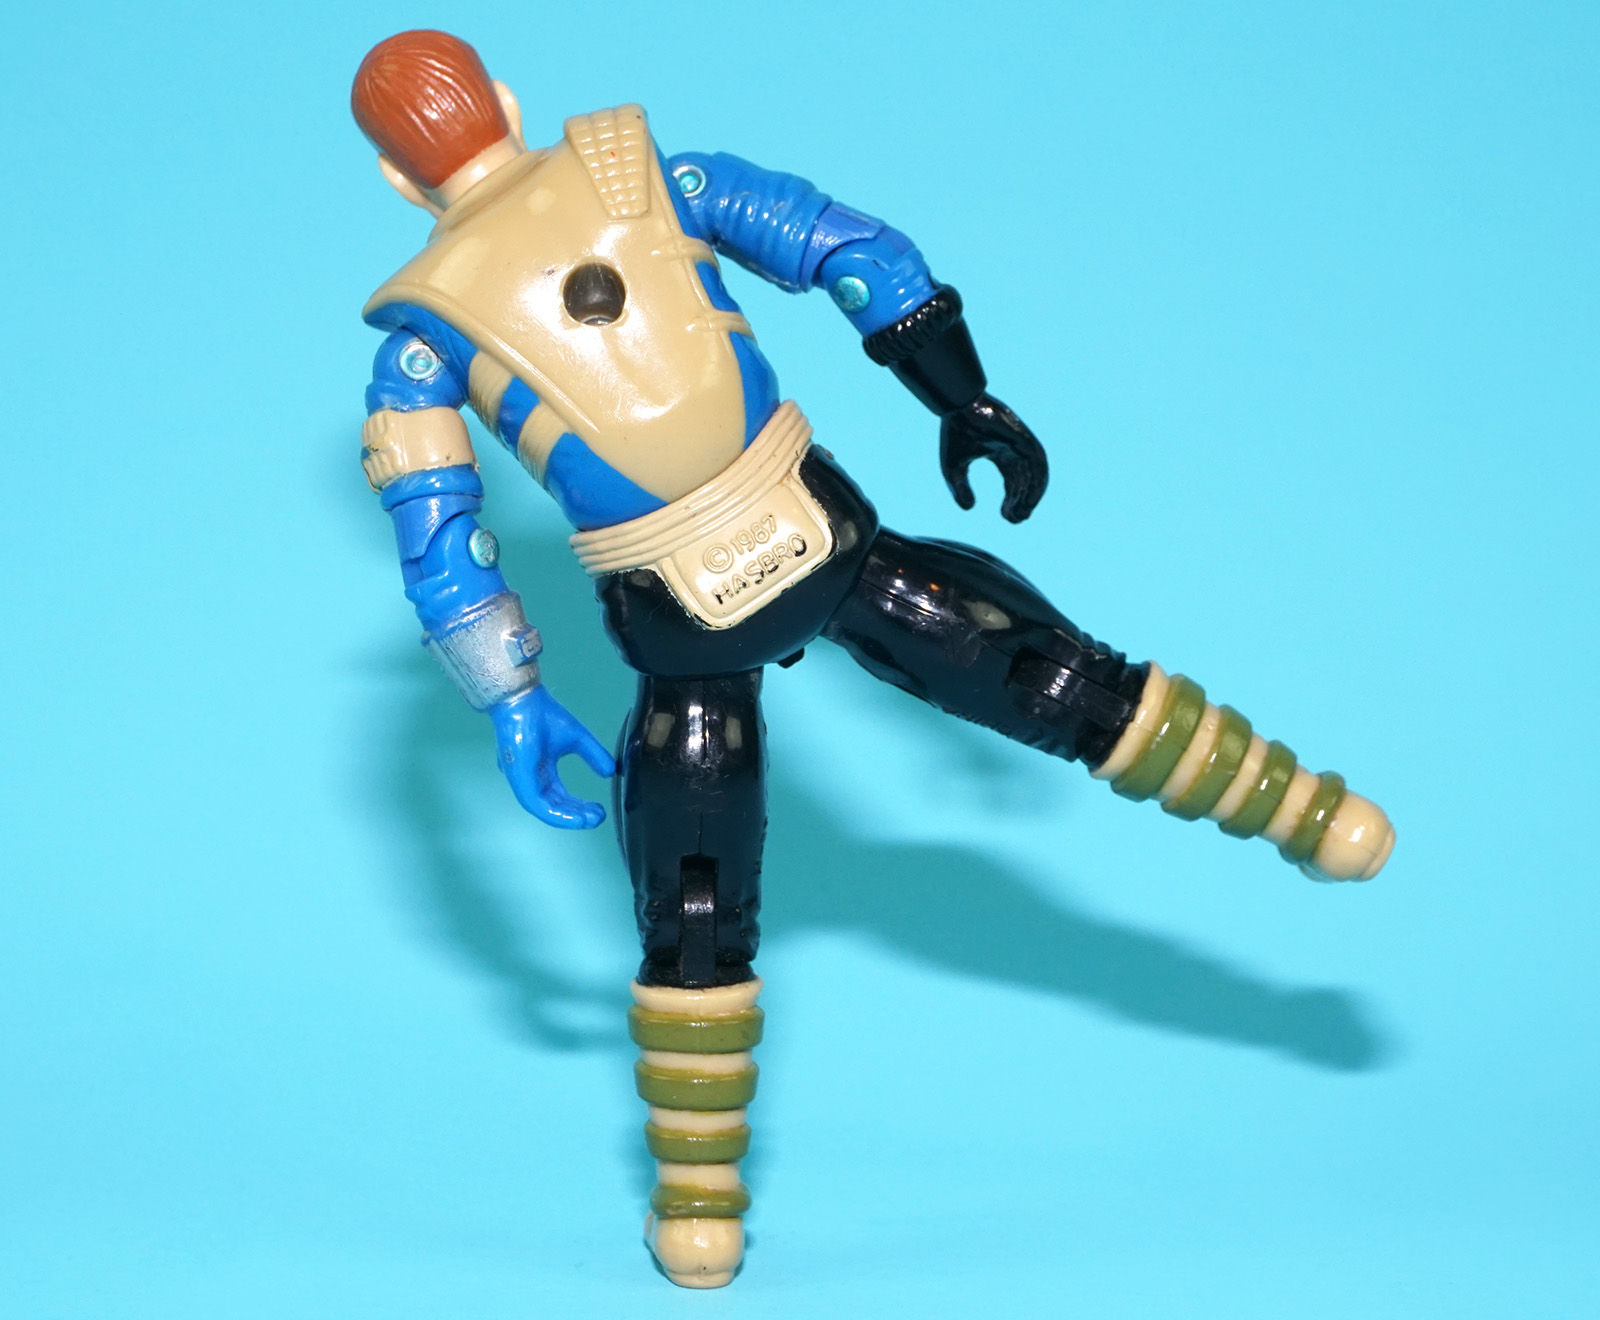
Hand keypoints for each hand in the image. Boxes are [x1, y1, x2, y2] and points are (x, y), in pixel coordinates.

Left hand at [489, 685, 615, 828]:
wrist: (524, 702)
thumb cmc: (543, 715)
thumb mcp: (577, 738)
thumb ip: (593, 755)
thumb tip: (611, 771)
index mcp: (541, 770)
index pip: (559, 796)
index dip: (578, 805)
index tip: (598, 810)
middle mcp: (531, 779)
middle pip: (555, 805)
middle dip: (577, 814)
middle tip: (598, 818)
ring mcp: (523, 781)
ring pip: (546, 810)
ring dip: (569, 818)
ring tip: (590, 821)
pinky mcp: (520, 781)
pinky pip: (538, 805)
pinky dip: (558, 814)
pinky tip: (576, 818)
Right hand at [939, 392, 1049, 522]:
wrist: (958, 408)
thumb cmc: (954, 433)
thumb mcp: (953, 468)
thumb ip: (960, 489)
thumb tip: (969, 508)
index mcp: (999, 454)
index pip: (1012, 482)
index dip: (1011, 502)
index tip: (1007, 517)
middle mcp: (1013, 450)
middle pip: (1025, 482)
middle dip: (1021, 502)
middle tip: (1016, 520)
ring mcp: (1021, 443)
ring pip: (1035, 474)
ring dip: (1032, 495)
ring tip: (1024, 514)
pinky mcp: (1025, 438)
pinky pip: (1038, 464)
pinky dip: (1038, 482)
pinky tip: (1031, 498)